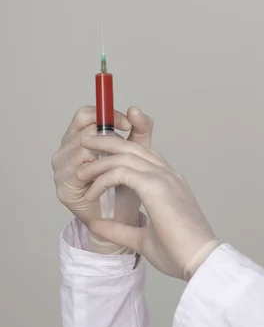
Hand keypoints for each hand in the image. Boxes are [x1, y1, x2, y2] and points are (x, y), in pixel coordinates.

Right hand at [52, 106, 153, 251]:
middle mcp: (66, 151)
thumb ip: (140, 129)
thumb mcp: (138, 151)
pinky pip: (78, 172)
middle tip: (127, 147)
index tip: (127, 123)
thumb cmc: (128, 183)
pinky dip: (96, 173)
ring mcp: (61, 170)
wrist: (125, 217)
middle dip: (108, 136)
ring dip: (103, 156)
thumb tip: (134, 109)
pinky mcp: (63, 189)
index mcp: (81, 138)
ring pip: (81, 149)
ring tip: (119, 166)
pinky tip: (109, 180)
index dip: (106, 115)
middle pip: (82, 130)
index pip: (86, 114)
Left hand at [77, 136, 218, 279]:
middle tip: (85, 142)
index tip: (98, 160)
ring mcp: (164, 178)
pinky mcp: (156, 187)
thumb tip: (97, 226)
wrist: (199, 260)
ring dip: (100, 159)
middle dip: (107, 141)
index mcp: (169, 184)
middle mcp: (168, 175)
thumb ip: (120, 230)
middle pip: (134, 146)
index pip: (144, 156)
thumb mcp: (142, 239)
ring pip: (126, 154)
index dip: (120, 154)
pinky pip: (121, 172)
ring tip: (81, 169)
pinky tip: (91, 191)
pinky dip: (103, 178)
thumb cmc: (179, 252)